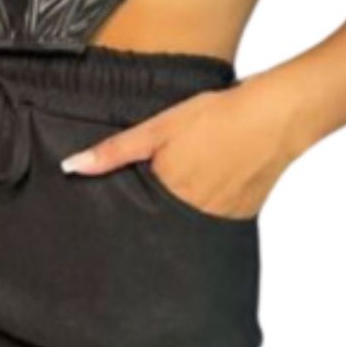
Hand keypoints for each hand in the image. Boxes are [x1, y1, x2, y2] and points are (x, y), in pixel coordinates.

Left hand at [59, 70, 305, 219]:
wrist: (275, 118)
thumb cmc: (215, 117)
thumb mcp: (157, 128)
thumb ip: (114, 152)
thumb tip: (70, 167)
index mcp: (166, 197)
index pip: (131, 221)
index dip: (119, 218)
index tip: (105, 221)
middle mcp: (192, 217)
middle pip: (157, 229)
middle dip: (145, 224)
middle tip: (141, 207)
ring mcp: (220, 221)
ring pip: (185, 228)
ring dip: (176, 218)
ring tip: (174, 196)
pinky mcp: (241, 217)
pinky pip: (212, 223)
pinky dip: (204, 212)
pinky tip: (204, 189)